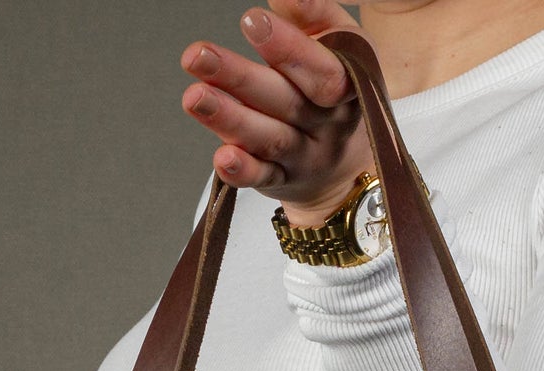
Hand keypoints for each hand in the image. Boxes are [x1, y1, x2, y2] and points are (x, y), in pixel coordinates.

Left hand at [180, 2, 374, 225]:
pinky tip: (221, 158)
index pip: (322, 71)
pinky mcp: (282, 181)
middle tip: (196, 55)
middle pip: (285, 102)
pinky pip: (262, 178)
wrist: (345, 162)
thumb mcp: (335, 43)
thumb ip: (311, 14)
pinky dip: (242, 171)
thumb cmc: (331, 86)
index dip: (288, 48)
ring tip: (193, 97)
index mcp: (350, 84)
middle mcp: (329, 124)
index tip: (251, 21)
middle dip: (239, 78)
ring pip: (269, 139)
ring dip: (229, 119)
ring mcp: (306, 156)